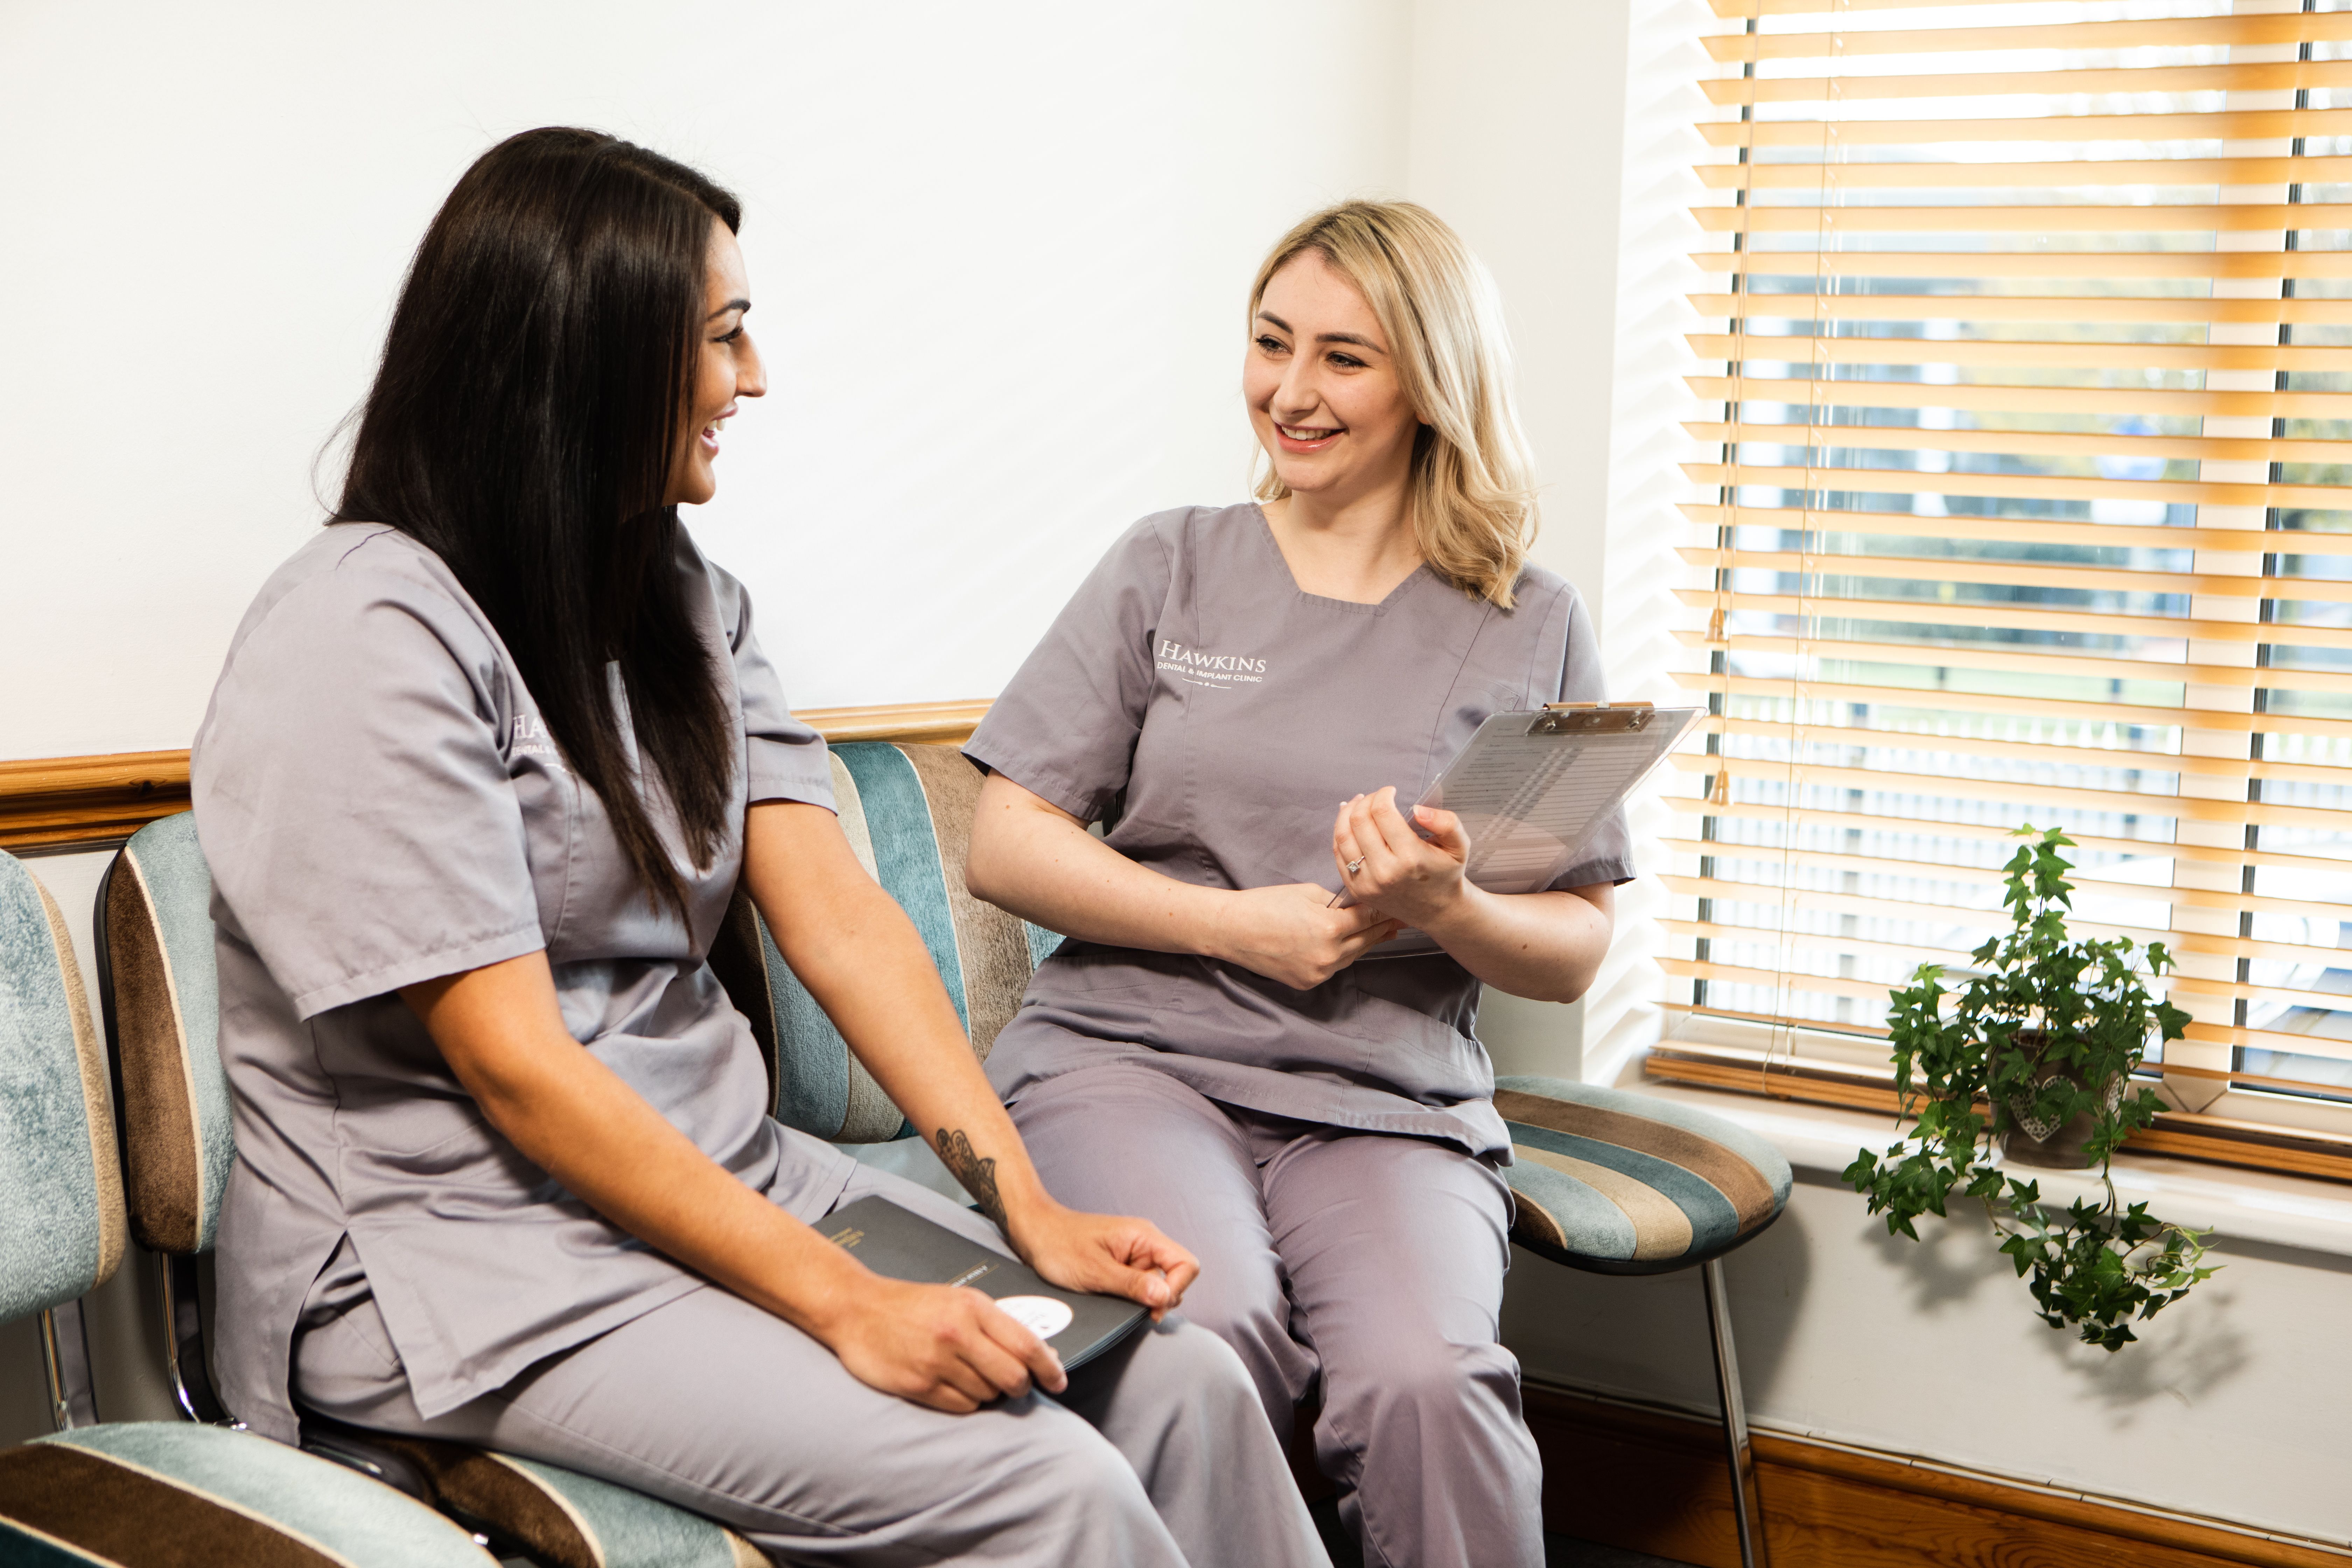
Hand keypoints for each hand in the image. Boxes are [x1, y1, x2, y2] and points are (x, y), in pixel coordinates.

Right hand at [820, 1273, 1068, 1412]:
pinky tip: (952, 1386)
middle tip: (1015, 1385)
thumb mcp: (959, 1301)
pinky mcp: (919, 1385)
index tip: (1059, 1381)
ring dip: (989, 1393)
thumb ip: (997, 1326)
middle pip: (1013, 1376)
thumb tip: (1041, 1354)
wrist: (857, 1309)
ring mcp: (937, 1362)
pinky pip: (962, 1406)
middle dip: (1020, 1386)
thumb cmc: (913, 1305)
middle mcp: (958, 1334)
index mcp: (973, 1307)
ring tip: (971, 1377)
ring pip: (988, 1394)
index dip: (1050, 1368)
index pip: (1027, 1345)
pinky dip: (965, 1402)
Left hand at [1008, 1200, 1201, 1321]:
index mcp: (1144, 1237)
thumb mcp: (1094, 1271)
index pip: (1186, 1265)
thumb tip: (1165, 1297)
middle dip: (1157, 1299)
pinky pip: (1138, 1285)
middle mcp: (1144, 1243)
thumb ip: (1132, 1285)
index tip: (1150, 1308)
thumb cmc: (1058, 1245)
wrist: (1033, 1231)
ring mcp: (1134, 1254)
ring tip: (1111, 1298)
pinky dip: (1129, 1296)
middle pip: (1174, 1278)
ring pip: (1156, 1285)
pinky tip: (1108, 1296)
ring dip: (1140, 1299)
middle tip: (1128, 1308)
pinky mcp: (1122, 1264)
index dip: (1175, 1290)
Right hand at [1207, 881, 1400, 989]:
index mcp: (1330, 928)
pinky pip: (1333, 968)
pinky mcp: (1307, 983)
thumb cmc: (1266, 904)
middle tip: (1400, 921)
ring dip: (1365, 943)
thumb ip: (1337, 902)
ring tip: (1382, 933)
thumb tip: (1358, 906)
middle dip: (1382, 929)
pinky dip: (1341, 956)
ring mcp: (1318, 973)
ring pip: (1352, 957)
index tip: (1398, 905)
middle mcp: (1328, 955)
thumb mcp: (1307, 892)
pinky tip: (1349, 945)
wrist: (1232, 929)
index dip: (1385, 910)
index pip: (1368, 918)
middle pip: (1366, 940)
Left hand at [1334, 788, 1469, 931]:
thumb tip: (1417, 808)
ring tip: (1358, 804)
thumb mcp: (1459, 846)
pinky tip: (1348, 822)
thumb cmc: (1446, 874)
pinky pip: (1338, 854)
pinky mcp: (1356, 889)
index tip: (1390, 791)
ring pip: (1343, 835)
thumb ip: (1447, 823)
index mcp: (1410, 857)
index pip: (1382, 812)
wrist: (1437, 911)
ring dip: (1348, 813)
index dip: (1383, 794)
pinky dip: (1340, 833)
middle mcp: (1385, 871)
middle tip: (1375, 797)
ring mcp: (1367, 882)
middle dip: (1366, 800)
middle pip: (1359, 820)